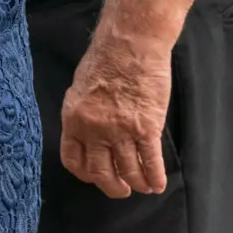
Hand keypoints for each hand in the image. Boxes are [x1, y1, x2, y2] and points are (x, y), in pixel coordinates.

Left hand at [61, 30, 170, 197]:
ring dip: (136, 183)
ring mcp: (121, 131)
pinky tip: (158, 184)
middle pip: (101, 172)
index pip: (74, 160)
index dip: (86, 174)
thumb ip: (83, 112)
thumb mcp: (80, 86)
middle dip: (112, 187)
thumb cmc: (107, 57)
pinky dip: (154, 176)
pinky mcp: (147, 127)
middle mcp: (95, 131)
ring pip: (128, 170)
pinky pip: (151, 160)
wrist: (131, 42)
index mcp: (74, 120)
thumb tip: (88, 127)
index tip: (95, 176)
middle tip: (120, 190)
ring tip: (143, 187)